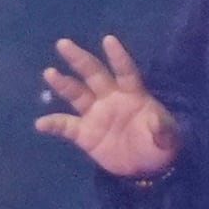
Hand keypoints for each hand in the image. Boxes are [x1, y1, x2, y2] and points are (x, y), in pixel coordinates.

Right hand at [36, 34, 180, 177]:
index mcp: (133, 94)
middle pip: (93, 74)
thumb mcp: (167, 139)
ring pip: (76, 94)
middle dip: (79, 59)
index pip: (124, 71)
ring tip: (49, 72)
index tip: (108, 40)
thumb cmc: (158, 146)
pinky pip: (66, 126)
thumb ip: (162, 129)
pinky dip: (53, 124)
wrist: (144, 169)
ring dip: (63, 83)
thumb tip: (156, 121)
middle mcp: (111, 98)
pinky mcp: (84, 134)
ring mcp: (95, 115)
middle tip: (63, 44)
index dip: (117, 57)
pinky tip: (41, 124)